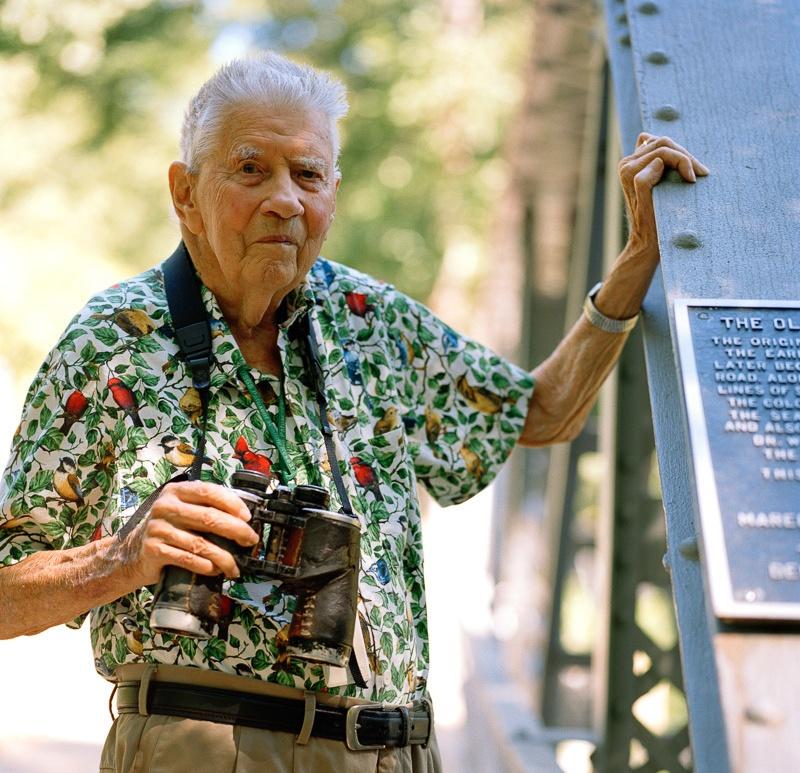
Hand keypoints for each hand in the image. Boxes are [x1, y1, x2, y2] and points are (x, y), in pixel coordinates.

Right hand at [119, 480, 258, 585]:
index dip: (232, 504)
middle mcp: (165, 507)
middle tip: (250, 541)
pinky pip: (188, 559)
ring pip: (201, 543)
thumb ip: (205, 507)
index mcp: (176, 491)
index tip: (248, 517)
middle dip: (236, 531)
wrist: (131, 554)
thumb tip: (243, 518)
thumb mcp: (182, 510)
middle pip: (209, 518)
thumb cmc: (167, 530)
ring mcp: (158, 529)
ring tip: (236, 566)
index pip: (209, 492)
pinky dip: (207, 567)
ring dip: (224, 557)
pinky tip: (216, 571)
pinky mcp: (154, 550)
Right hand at [618, 132, 708, 260]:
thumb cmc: (660, 215)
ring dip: (685, 159)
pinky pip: (660, 162)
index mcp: (628, 163)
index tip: (695, 170)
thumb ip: (657, 161)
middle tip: (702, 173)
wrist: (651, 243)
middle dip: (686, 154)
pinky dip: (680, 166)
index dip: (679, 151)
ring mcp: (628, 172)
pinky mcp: (637, 181)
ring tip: (696, 177)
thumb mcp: (658, 185)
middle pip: (662, 142)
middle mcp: (625, 165)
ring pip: (663, 148)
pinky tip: (690, 180)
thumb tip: (665, 143)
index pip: (656, 141)